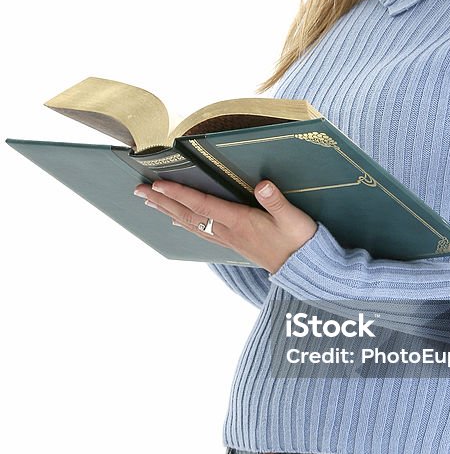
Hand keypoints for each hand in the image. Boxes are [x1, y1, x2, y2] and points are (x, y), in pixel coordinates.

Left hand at [134, 178, 317, 273]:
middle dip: (163, 201)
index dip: (179, 193)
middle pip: (188, 214)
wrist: (305, 269)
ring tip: (151, 202)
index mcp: (239, 222)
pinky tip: (179, 220)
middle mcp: (229, 231)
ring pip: (192, 224)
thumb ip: (277, 202)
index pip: (202, 205)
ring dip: (169, 211)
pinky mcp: (235, 244)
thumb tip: (263, 186)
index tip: (158, 183)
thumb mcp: (293, 218)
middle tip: (139, 191)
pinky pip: (203, 232)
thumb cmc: (300, 241)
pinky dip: (186, 223)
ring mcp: (230, 239)